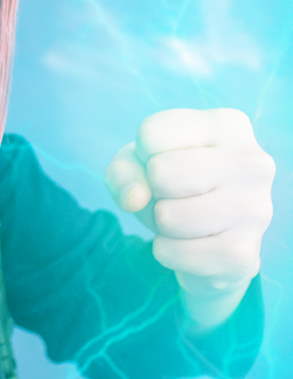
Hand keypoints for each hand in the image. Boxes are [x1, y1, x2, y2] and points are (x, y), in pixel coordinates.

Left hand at [104, 109, 274, 330]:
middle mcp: (252, 162)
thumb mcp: (140, 164)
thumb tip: (135, 198)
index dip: (142, 155)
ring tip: (183, 219)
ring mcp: (254, 209)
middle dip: (152, 190)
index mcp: (228, 126)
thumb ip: (123, 171)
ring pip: (168, 217)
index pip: (151, 133)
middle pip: (160, 173)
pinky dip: (168, 252)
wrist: (212, 242)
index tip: (165, 161)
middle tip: (173, 195)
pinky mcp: (244, 252)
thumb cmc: (173, 186)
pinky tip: (190, 244)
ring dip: (160, 224)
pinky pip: (173, 252)